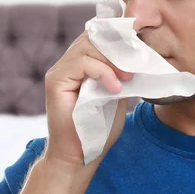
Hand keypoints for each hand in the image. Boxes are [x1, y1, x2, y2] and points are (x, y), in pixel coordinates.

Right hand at [44, 31, 132, 170]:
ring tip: (127, 78)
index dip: (117, 37)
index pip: (97, 37)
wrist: (79, 156)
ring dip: (113, 60)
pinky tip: (114, 88)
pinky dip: (102, 72)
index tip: (139, 47)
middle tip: (137, 63)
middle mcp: (67, 64)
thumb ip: (119, 74)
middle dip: (118, 47)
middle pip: (92, 36)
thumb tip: (136, 55)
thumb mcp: (116, 95)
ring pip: (87, 46)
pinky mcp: (55, 80)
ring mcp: (59, 71)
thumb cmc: (97, 130)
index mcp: (80, 66)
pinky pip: (81, 63)